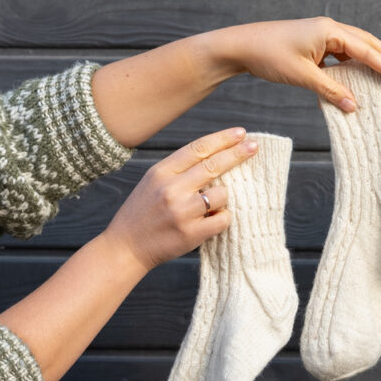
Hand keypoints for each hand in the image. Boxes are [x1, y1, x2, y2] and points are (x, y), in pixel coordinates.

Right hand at [101, 127, 257, 271]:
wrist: (126, 247)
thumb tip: (216, 155)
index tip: (240, 133)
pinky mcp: (191, 232)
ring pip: (222, 194)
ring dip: (223, 199)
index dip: (222, 139)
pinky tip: (210, 221)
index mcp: (161, 172)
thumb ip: (180, 170)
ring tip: (208, 208)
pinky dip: (222, 218)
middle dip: (238, 153)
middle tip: (254, 146)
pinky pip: (223, 219)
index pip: (198, 149)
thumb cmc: (144, 212)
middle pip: (214, 165)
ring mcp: (182, 211)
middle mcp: (171, 188)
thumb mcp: (153, 182)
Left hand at [209, 17, 380, 111]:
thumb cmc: (268, 56)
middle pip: (365, 43)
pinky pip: (339, 55)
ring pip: (353, 49)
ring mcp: (321, 35)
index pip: (365, 50)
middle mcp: (328, 29)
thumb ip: (331, 91)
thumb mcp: (303, 76)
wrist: (240, 47)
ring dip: (368, 64)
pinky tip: (354, 83)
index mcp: (329, 31)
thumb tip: (354, 106)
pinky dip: (350, 68)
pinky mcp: (313, 44)